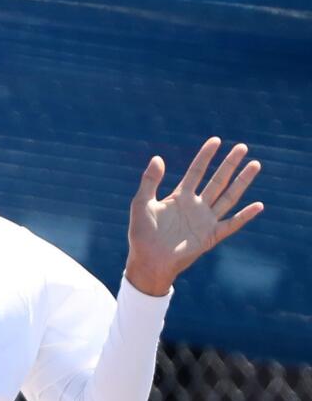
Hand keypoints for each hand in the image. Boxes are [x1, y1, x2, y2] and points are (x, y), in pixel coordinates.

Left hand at [126, 136, 263, 295]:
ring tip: (255, 165)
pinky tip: (258, 205)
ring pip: (228, 197)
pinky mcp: (210, 236)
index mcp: (179, 197)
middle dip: (229, 164)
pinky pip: (232, 224)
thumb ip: (149, 181)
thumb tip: (157, 157)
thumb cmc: (141, 234)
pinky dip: (245, 216)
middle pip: (217, 181)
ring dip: (241, 182)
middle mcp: (196, 206)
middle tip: (242, 147)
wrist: (147, 260)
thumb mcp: (141, 204)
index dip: (205, 156)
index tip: (216, 140)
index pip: (196, 172)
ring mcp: (205, 221)